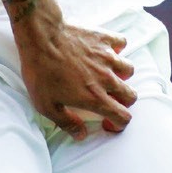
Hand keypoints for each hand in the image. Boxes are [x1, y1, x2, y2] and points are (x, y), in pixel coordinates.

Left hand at [14, 3, 135, 138]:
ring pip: (129, 70)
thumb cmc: (40, 72)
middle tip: (108, 98)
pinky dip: (116, 48)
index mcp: (94, 98)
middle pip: (131, 95)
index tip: (107, 121)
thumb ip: (67, 122)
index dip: (118, 123)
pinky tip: (104, 51)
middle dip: (122, 101)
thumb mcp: (46, 105)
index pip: (123, 117)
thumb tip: (81, 135)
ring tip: (107, 74)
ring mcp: (108, 58)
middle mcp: (106, 79)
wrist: (41, 37)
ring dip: (120, 75)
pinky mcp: (104, 39)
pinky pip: (121, 44)